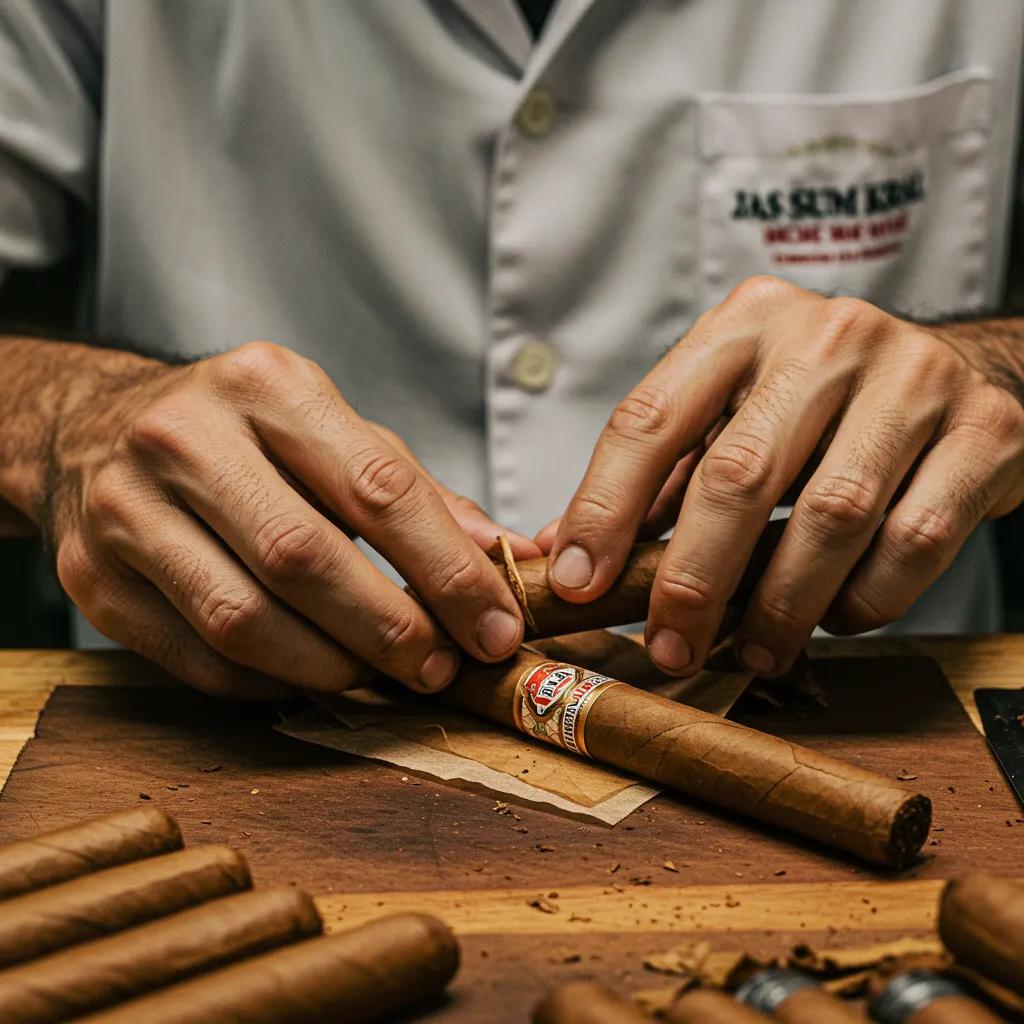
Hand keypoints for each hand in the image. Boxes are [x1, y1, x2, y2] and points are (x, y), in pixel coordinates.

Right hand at [50, 341, 535, 696]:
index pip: (376, 486)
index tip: (496, 626)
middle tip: (442, 666)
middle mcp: (185, 437)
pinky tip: (310, 675)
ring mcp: (123, 509)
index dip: (447, 570)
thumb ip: (418, 495)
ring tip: (381, 675)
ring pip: (244, 618)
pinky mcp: (91, 578)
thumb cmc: (243, 434)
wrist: (97, 429)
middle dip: (391, 628)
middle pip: (305, 557)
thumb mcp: (331, 433)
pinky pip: (197, 659)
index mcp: (265, 385)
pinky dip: (269, 683)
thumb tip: (508, 558)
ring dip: (332, 665)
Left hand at [547, 276, 1023, 676]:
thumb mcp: (733, 412)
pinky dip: (867, 599)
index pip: (650, 417)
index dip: (604, 508)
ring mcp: (914, 377)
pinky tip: (836, 616)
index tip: (579, 582)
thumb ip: (659, 478)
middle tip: (671, 646)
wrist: (965, 368)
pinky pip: (916, 540)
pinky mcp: (987, 428)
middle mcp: (826, 336)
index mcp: (743, 324)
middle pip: (738, 474)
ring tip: (755, 649)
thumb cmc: (823, 404)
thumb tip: (563, 552)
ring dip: (781, 606)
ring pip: (832, 515)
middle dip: (693, 580)